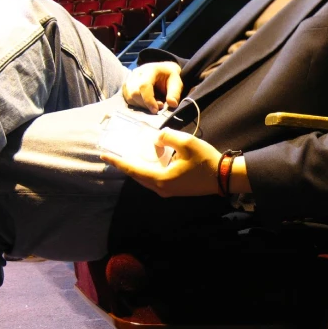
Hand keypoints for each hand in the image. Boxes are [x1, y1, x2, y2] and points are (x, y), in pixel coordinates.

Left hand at [100, 128, 220, 197]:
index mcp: (161, 179)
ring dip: (137, 168)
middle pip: (137, 176)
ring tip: (129, 157)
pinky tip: (149, 162)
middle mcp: (161, 188)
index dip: (117, 162)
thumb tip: (157, 140)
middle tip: (113, 155)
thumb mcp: (186, 142)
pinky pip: (154, 180)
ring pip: (145, 179)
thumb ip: (166, 137)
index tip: (104, 155)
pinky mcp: (174, 190)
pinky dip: (147, 171)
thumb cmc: (206, 160)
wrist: (223, 177)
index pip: (133, 169)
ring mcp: (168, 191)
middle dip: (125, 165)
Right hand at [123, 62, 182, 112]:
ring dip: (141, 105)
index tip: (155, 110)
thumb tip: (172, 104)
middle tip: (159, 106)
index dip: (148, 100)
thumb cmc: (170, 77)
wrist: (163, 70)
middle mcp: (137, 72)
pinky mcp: (127, 85)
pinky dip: (137, 104)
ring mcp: (130, 78)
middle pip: (134, 92)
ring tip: (153, 104)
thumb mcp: (177, 83)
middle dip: (146, 104)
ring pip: (129, 96)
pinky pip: (127, 98)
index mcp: (151, 69)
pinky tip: (146, 103)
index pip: (144, 85)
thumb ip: (174, 93)